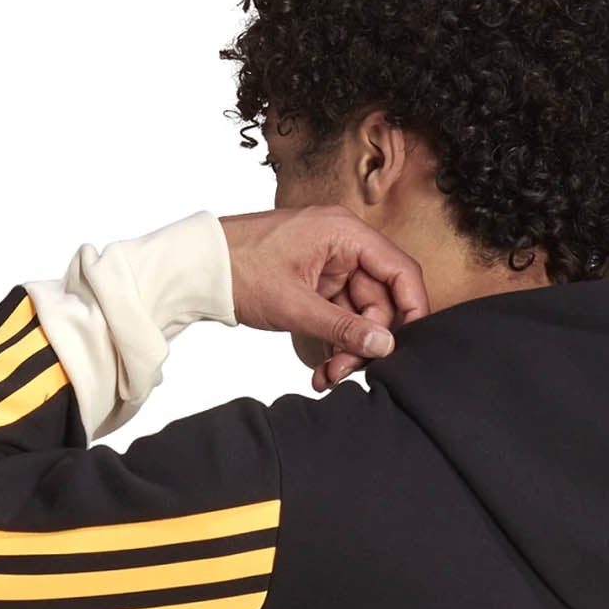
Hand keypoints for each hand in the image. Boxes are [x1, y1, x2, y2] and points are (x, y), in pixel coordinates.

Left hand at [220, 206, 430, 390]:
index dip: (412, 309)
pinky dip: (332, 342)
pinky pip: (338, 317)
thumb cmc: (238, 269)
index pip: (399, 270)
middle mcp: (342, 245)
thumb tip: (384, 346)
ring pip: (358, 314)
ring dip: (347, 349)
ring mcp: (329, 265)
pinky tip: (320, 368)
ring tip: (327, 375)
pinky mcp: (315, 284)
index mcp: (344, 233)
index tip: (410, 344)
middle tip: (346, 371)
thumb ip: (344, 328)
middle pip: (379, 300)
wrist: (196, 268)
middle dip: (365, 341)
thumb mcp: (295, 305)